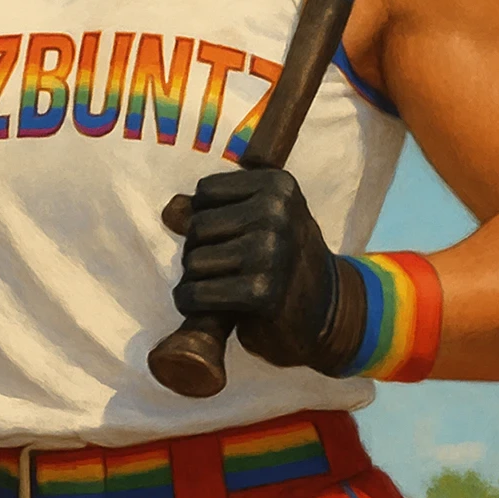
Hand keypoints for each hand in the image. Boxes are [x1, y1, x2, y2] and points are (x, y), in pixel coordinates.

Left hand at [167, 168, 348, 369]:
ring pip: (194, 260)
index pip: (205, 191)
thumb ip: (211, 209)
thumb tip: (171, 211)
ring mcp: (271, 252)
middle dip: (199, 250)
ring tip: (222, 286)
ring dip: (196, 279)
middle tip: (225, 267)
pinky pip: (197, 293)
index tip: (231, 235)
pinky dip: (192, 303)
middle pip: (197, 226)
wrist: (326, 312)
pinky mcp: (261, 293)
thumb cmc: (283, 259)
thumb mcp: (258, 220)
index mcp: (278, 185)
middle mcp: (277, 212)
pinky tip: (209, 307)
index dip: (207, 216)